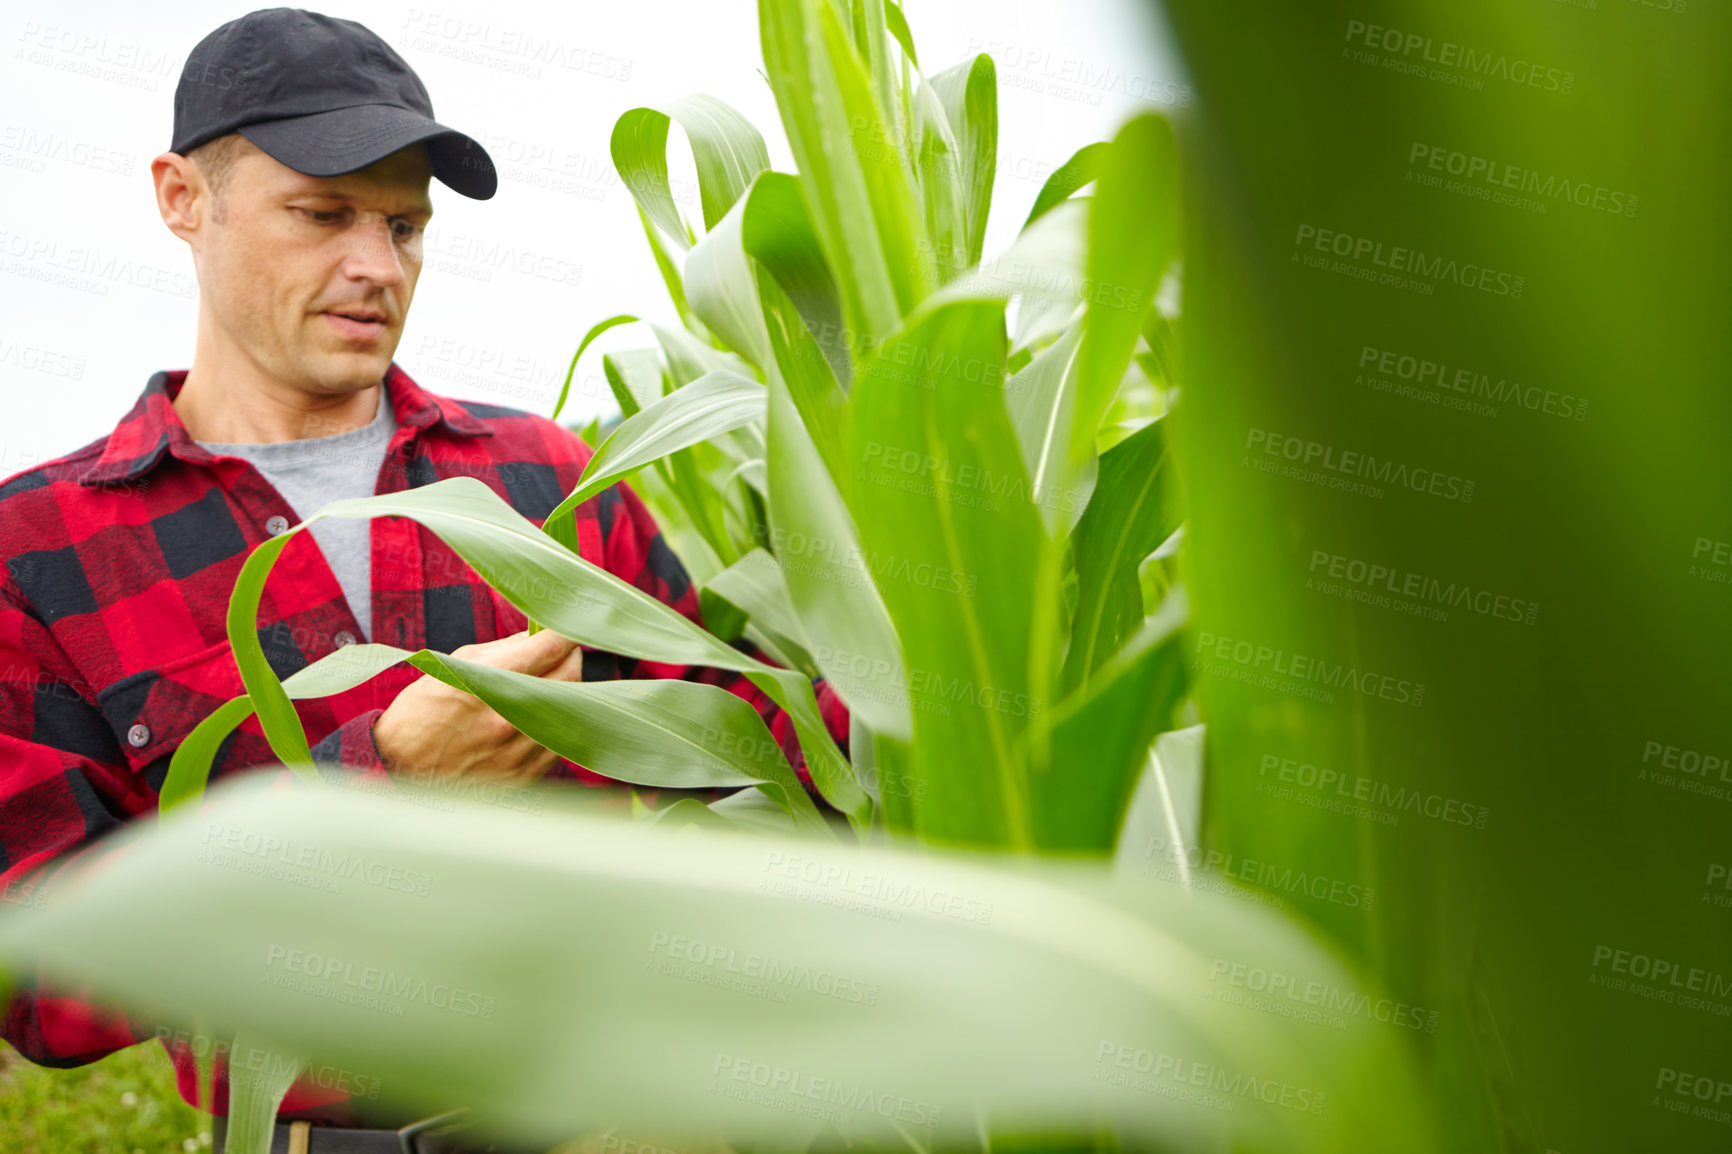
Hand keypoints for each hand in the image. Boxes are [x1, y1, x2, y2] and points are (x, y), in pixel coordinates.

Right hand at [372, 629, 584, 788]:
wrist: (401, 770)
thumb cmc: (424, 710)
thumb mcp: (453, 666)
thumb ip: (503, 648)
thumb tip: (540, 634)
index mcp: (481, 685)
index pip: (546, 649)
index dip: (564, 632)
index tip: (568, 627)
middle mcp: (502, 719)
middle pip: (568, 678)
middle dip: (571, 657)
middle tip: (564, 651)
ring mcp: (515, 751)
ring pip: (570, 710)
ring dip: (568, 690)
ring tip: (553, 682)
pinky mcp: (523, 775)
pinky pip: (560, 740)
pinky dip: (558, 721)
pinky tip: (543, 714)